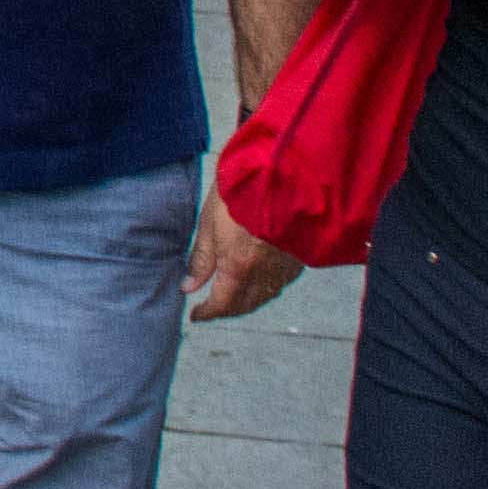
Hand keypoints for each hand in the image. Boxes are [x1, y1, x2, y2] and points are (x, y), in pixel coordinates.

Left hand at [185, 194, 300, 322]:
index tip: (196, 315)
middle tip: (211, 307)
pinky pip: (280, 283)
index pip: (221, 305)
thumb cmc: (240, 193)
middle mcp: (264, 274)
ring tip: (232, 295)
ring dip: (246, 302)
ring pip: (264, 297)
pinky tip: (259, 279)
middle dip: (226, 310)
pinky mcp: (298, 258)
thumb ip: (201, 259)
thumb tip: (188, 287)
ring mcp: (284, 267)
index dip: (207, 313)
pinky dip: (267, 288)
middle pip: (244, 306)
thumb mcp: (209, 223)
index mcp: (238, 268)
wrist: (281, 174)